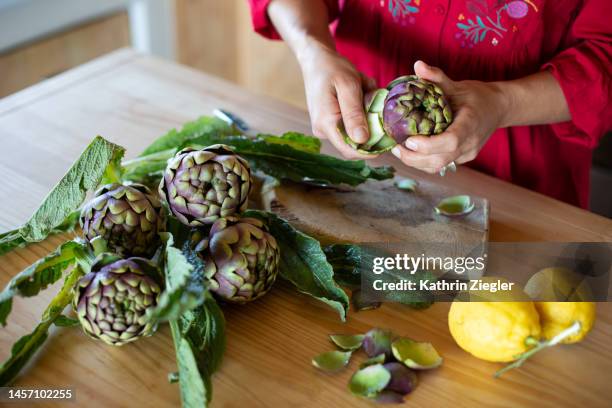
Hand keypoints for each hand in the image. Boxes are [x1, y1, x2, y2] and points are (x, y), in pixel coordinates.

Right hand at [299, 44, 377, 158]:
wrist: (315, 59)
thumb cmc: (333, 68)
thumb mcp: (349, 86)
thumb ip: (354, 113)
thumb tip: (362, 140)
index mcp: (326, 123)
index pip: (350, 150)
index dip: (371, 151)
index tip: (389, 140)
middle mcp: (323, 130)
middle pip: (353, 144)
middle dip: (370, 130)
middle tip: (377, 105)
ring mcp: (324, 127)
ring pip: (353, 133)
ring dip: (365, 119)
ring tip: (365, 93)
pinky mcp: (328, 123)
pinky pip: (348, 125)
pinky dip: (359, 114)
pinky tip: (359, 96)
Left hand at [391, 61, 508, 173]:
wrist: (498, 108)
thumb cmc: (477, 95)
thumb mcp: (457, 85)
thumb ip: (437, 77)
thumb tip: (417, 65)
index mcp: (470, 124)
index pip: (450, 141)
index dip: (428, 145)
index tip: (409, 140)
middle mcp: (470, 143)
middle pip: (440, 160)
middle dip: (414, 158)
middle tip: (395, 147)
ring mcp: (467, 154)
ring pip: (438, 166)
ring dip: (416, 162)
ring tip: (399, 150)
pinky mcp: (462, 158)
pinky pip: (441, 165)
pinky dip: (423, 162)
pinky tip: (411, 152)